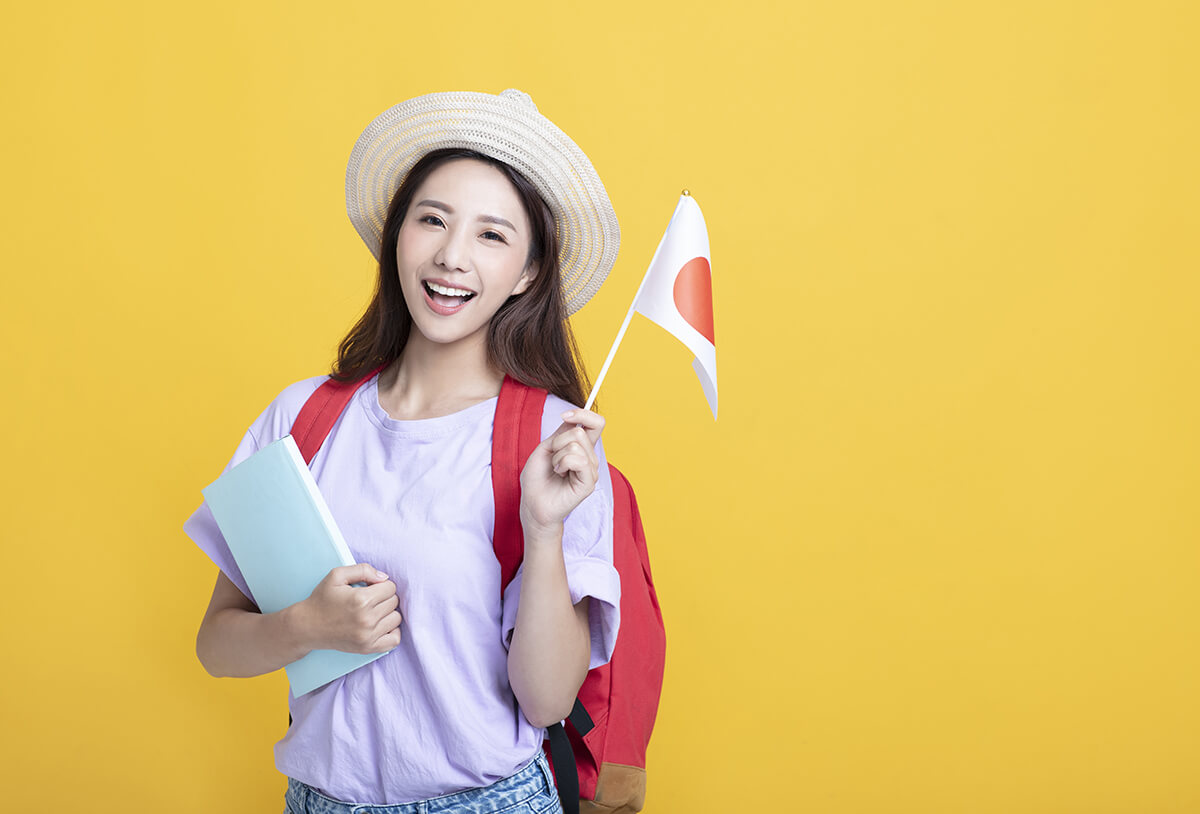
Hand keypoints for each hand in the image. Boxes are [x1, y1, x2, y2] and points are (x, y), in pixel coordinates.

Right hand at [296, 564, 401, 653]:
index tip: (370, 588)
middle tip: (369, 599)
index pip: (391, 587)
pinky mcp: (367, 648)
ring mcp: (368, 636)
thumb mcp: (337, 575)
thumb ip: (363, 569)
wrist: (307, 627)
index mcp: (361, 599)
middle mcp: (367, 619)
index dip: (381, 585)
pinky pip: (394, 640)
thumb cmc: (322, 599)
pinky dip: (391, 631)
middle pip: (394, 602)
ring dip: (388, 613)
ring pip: (396, 619)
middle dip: (384, 597)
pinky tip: (380, 625)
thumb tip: (384, 578)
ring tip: (373, 611)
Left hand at [519, 409, 604, 533]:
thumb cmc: (537, 478)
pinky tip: (560, 474)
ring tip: (556, 470)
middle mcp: (589, 457)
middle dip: (558, 441)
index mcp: (582, 447)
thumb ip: (562, 433)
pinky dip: (562, 463)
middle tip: (553, 459)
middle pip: (580, 431)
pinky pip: (578, 460)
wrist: (532, 503)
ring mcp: (591, 470)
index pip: (596, 423)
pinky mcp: (589, 482)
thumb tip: (575, 420)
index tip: (564, 415)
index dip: (583, 414)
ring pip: (576, 445)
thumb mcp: (546, 448)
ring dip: (557, 456)